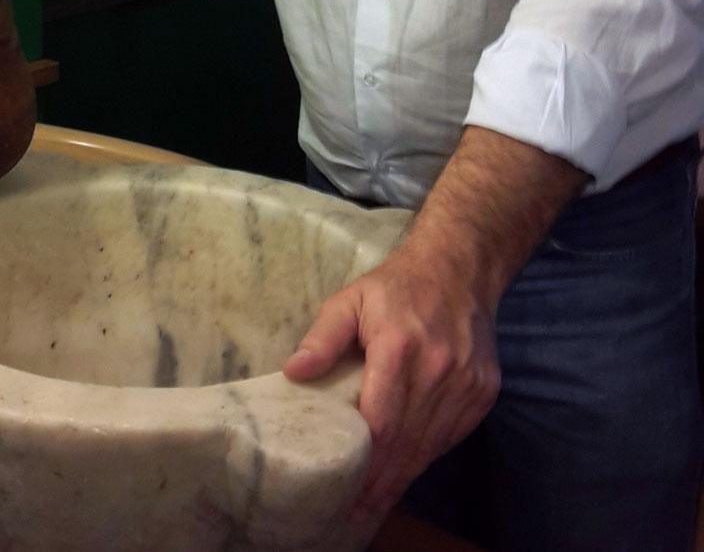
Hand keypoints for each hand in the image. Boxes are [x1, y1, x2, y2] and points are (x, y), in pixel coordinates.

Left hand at [284, 245, 499, 522]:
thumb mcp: (350, 299)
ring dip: (404, 476)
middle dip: (380, 482)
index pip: (381, 422)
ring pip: (431, 445)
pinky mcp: (484, 390)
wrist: (458, 267)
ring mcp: (466, 382)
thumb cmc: (395, 285)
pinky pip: (452, 435)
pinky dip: (429, 454)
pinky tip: (409, 468)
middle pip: (406, 442)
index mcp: (399, 348)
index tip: (344, 490)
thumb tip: (294, 373)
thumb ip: (322, 336)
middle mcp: (438, 369)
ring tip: (377, 501)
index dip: (363, 462)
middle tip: (356, 510)